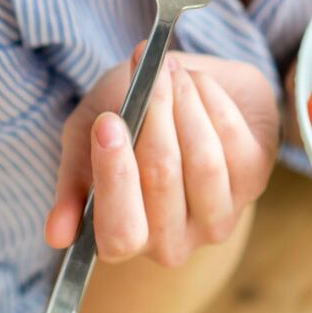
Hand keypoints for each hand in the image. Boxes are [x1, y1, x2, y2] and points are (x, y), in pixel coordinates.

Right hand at [45, 43, 279, 266]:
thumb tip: (56, 235)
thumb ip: (74, 177)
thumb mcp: (87, 136)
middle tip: (151, 76)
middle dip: (155, 118)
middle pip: (163, 182)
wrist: (184, 87)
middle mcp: (173, 241)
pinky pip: (235, 141)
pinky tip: (198, 82)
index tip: (109, 122)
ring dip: (186, 104)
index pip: (121, 233)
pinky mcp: (255, 182)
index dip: (115, 177)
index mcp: (124, 238)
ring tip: (171, 70)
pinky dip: (213, 101)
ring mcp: (218, 216)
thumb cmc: (128, 117)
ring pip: (203, 161)